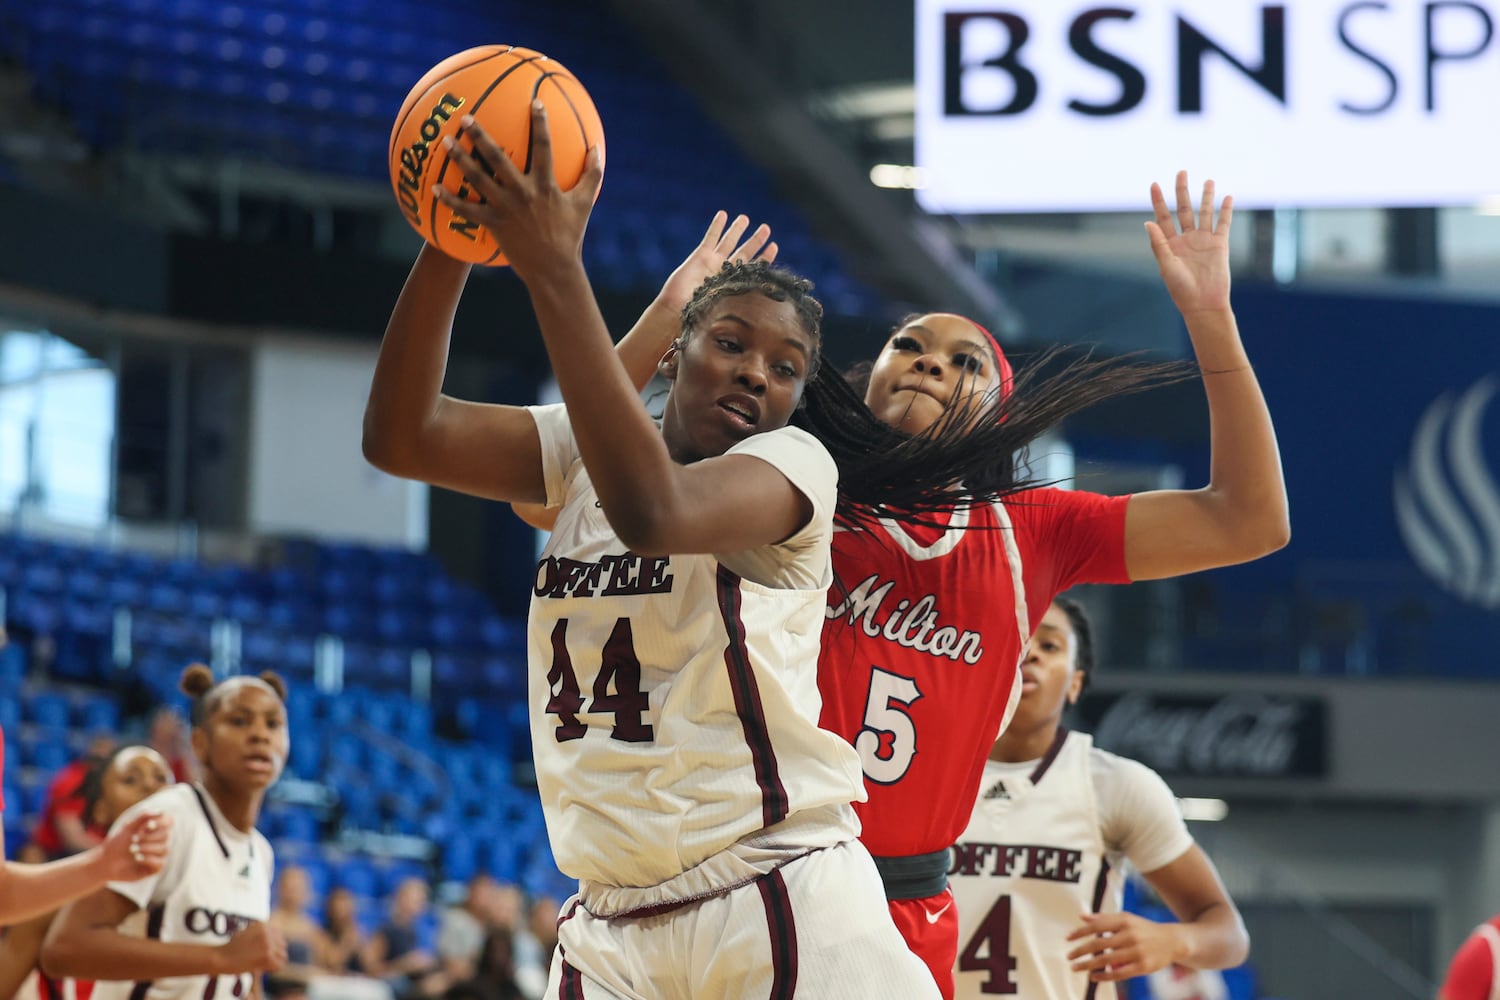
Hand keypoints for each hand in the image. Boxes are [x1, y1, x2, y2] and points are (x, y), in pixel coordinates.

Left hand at [99, 812, 171, 880]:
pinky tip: (137, 858)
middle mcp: (159, 841)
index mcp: (154, 830)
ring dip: (147, 847)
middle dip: (149, 837)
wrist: (105, 863)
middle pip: (166, 835)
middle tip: (133, 839)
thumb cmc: (116, 844)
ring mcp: (158, 855)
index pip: (168, 821)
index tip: (147, 825)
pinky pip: (160, 862)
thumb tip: (160, 811)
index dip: (161, 822)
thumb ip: (143, 817)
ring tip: (132, 849)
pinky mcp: (155, 868)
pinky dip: (149, 858)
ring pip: (164, 848)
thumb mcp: (128, 827)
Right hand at [216, 922, 287, 974]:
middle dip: (274, 953)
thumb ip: (261, 932)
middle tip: (262, 959)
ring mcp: (268, 944)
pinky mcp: (267, 956)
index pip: (279, 934)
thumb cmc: (231, 947)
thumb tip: (277, 935)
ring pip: (283, 955)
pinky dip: (272, 969)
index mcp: (263, 924)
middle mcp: (267, 932)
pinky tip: (263, 969)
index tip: (263, 950)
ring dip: (274, 961)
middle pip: (282, 944)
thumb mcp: (246, 932)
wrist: (220, 957)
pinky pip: (279, 965)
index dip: (272, 944)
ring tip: (262, 964)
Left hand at [432, 103, 604, 282]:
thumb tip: (597, 148)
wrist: (553, 269)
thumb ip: (592, 174)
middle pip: (498, 158)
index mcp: (546, 185)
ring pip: (478, 179)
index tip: (534, 102)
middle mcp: (523, 193)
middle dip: (481, 136)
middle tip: (467, 118)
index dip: (540, 123)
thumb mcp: (585, 203)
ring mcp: (505, 208)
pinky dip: (450, 199)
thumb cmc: (571, 235)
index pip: (544, 147)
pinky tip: (434, 187)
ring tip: (446, 142)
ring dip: (460, 159)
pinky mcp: (494, 224)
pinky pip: (467, 210)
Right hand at [656, 212, 777, 313]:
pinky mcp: (700, 256)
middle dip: (755, 240)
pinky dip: (717, 226)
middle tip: (766, 229)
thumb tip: (764, 303)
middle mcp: (725, 272)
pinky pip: (710, 238)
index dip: (764, 257)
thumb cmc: (702, 315)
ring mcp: (712, 263)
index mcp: (735, 284)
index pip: (753, 268)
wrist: (679, 311)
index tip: (774, 246)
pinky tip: (723, 214)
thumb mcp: (728, 308)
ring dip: (737, 229)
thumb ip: (742, 301)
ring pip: (728, 242)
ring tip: (745, 218)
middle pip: (744, 252)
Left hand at [1066, 911, 1186, 981]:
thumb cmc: (1143, 929)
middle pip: (1099, 944)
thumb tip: (1081, 916)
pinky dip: (1104, 976)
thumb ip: (1104, 918)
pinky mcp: (1143, 966)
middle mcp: (1130, 935)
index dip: (1081, 932)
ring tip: (1076, 968)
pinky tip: (1093, 977)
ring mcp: (1137, 951)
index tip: (1067, 938)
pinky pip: (1119, 973)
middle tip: (1068, 957)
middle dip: (1081, 951)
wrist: (1172, 941)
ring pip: (1107, 960)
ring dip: (1088, 965)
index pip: (1097, 925)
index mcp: (1124, 921)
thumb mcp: (1126, 919)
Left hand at [1145, 171, 1232, 317]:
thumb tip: (1147, 222)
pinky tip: (1228, 197)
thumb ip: (1159, 243)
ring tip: (1209, 180)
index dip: (1158, 200)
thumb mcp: (1166, 265)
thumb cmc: (1181, 289)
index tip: (1154, 184)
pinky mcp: (1220, 245)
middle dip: (1182, 191)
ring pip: (1205, 213)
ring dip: (1206, 197)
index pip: (1162, 217)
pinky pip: (1223, 223)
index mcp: (1170, 244)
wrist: (1204, 303)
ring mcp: (1203, 240)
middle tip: (1182, 172)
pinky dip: (1226, 210)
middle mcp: (1186, 239)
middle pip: (1183, 209)